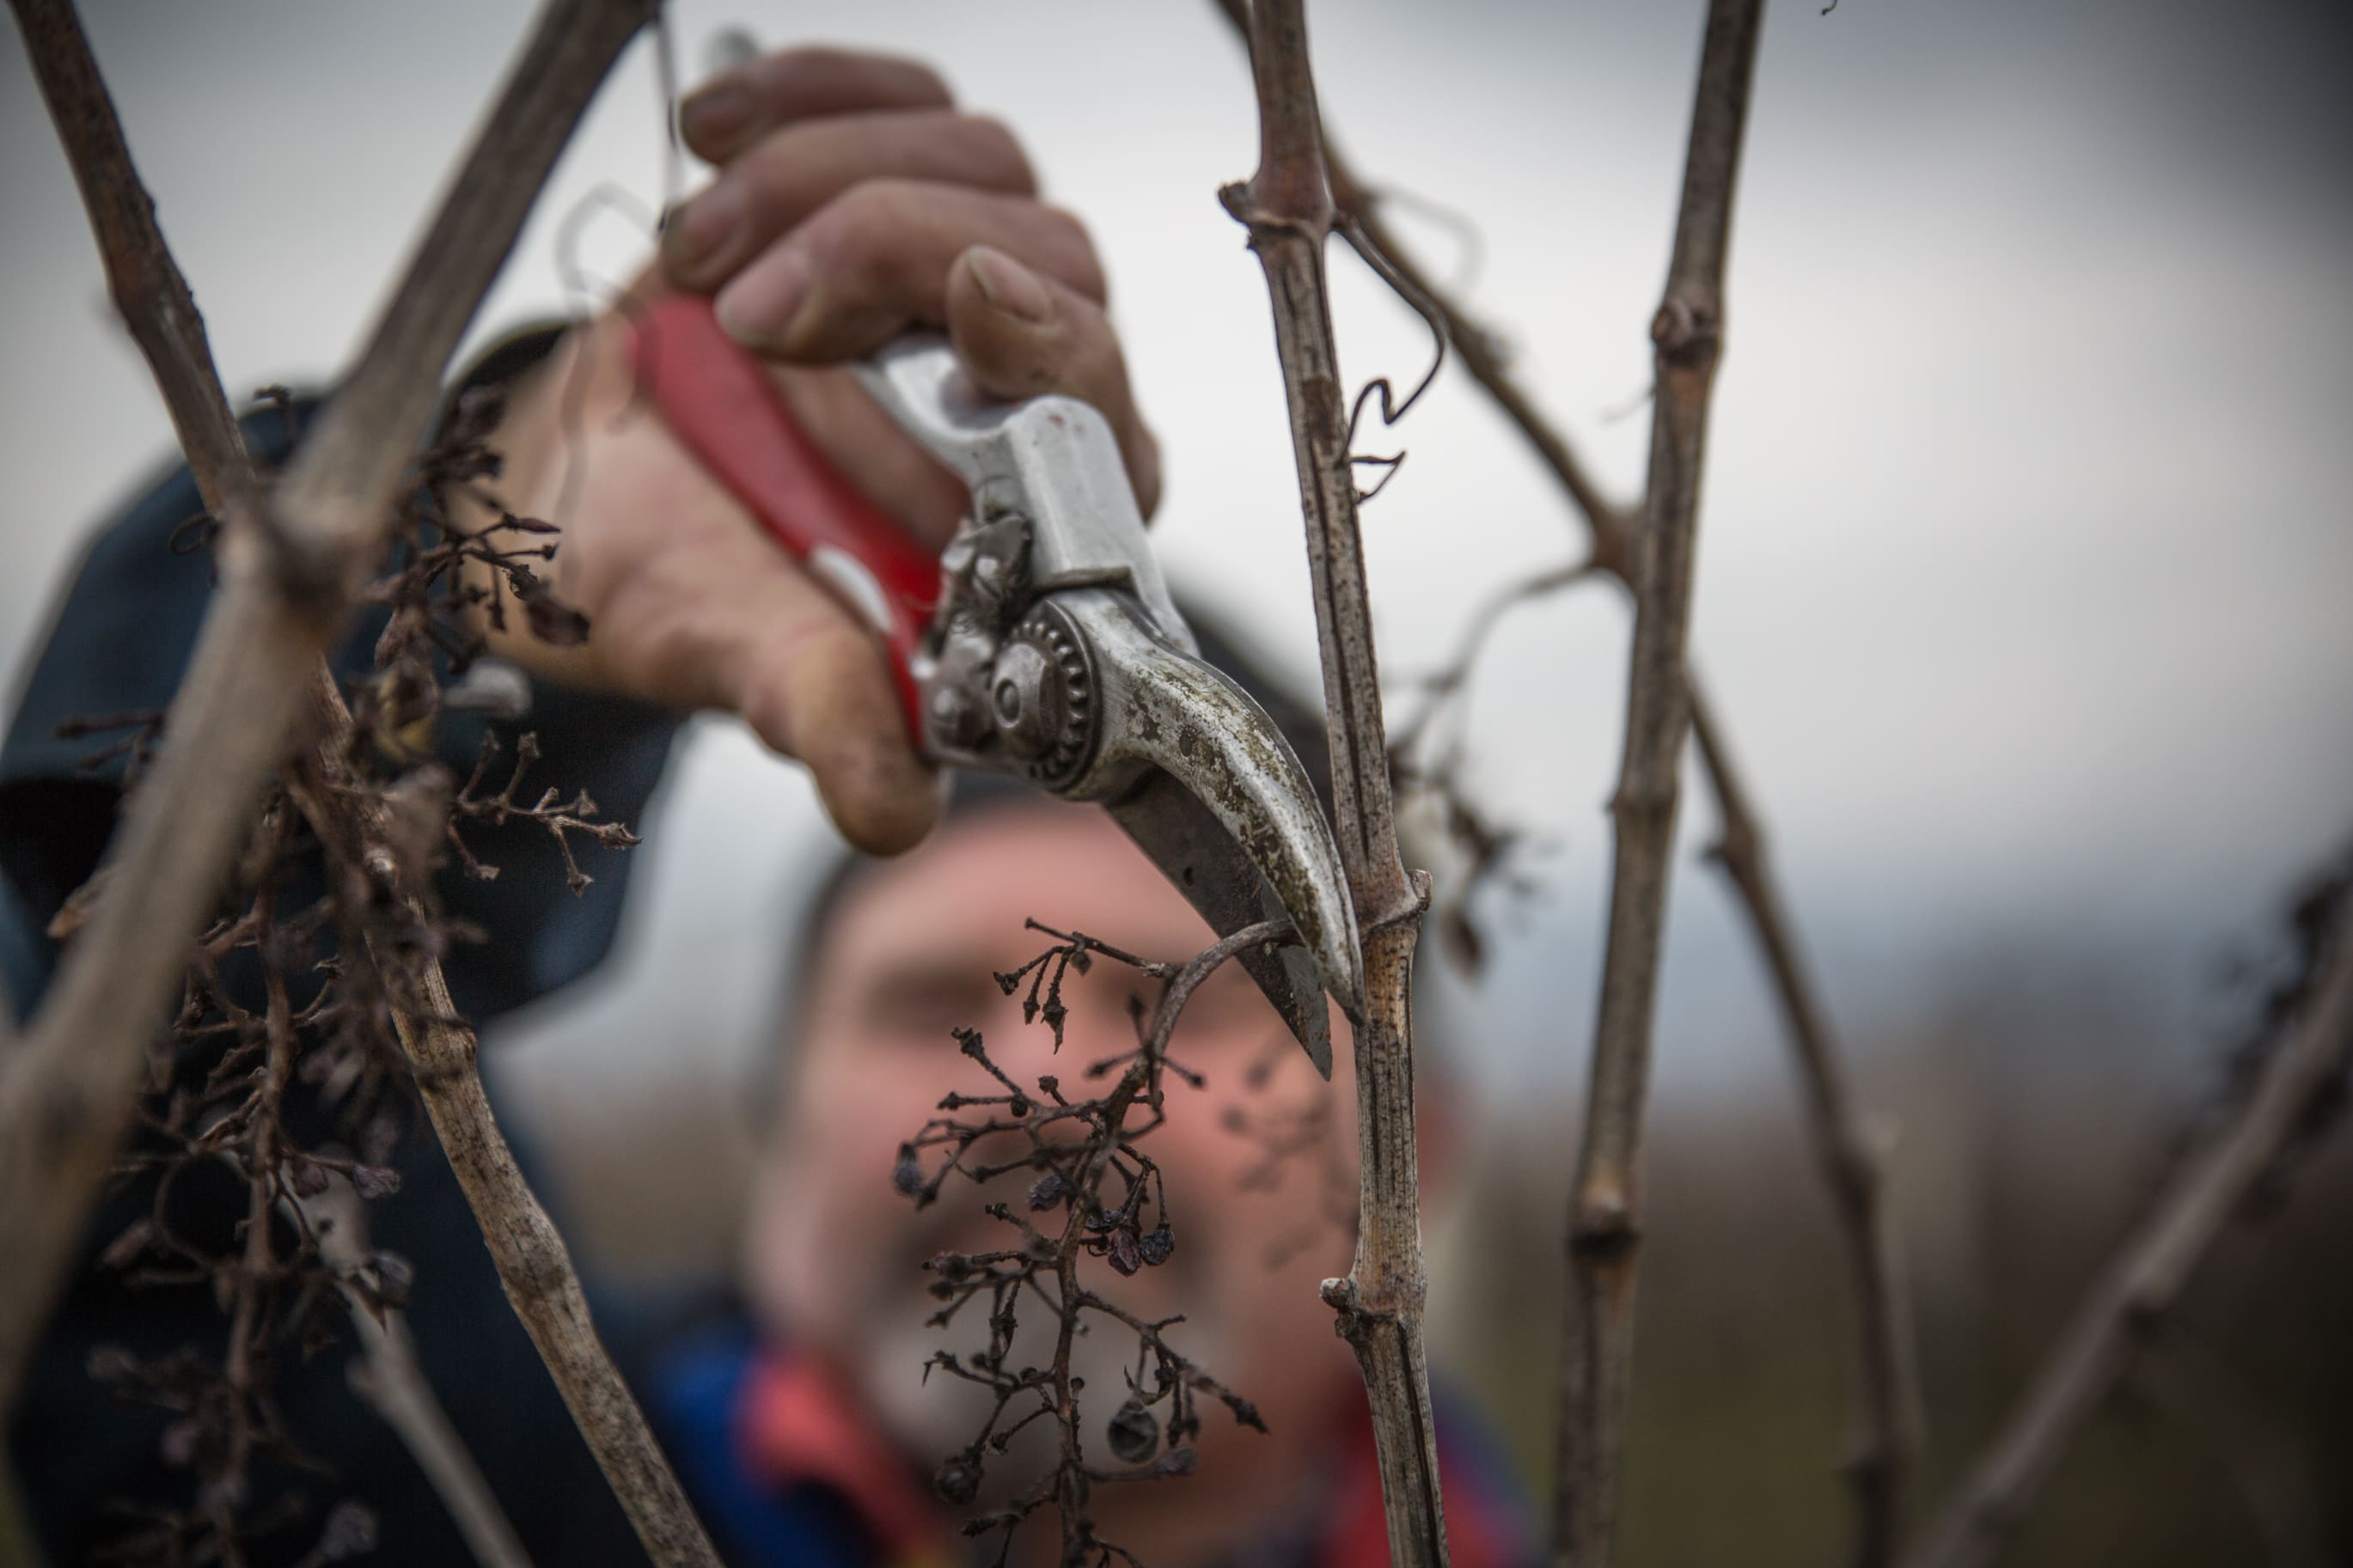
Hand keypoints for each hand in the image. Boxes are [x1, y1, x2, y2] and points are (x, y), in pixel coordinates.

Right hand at [468, 47, 1157, 853]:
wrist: (589, 490)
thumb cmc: (689, 573)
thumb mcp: (741, 646)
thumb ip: (822, 704)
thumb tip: (886, 810)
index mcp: (1041, 511)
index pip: (1099, 404)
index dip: (1047, 347)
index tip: (966, 302)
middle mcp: (1035, 380)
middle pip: (1045, 253)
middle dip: (888, 263)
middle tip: (750, 320)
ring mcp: (973, 266)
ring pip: (971, 158)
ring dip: (820, 186)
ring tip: (696, 265)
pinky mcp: (901, 177)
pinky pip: (895, 96)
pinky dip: (804, 97)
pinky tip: (714, 134)